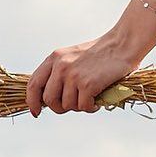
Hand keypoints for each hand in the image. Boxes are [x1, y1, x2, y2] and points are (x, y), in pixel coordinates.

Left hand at [28, 34, 143, 116]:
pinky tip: (97, 100)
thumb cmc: (100, 54)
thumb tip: (49, 99)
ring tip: (90, 98)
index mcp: (54, 58)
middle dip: (60, 108)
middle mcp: (61, 66)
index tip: (36, 112)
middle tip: (74, 105)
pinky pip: (83, 107)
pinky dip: (91, 108)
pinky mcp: (87, 84)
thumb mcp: (72, 56)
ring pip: (67, 105)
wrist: (122, 44)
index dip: (32, 101)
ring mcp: (73, 75)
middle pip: (49, 100)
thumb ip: (58, 73)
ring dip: (79, 106)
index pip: (33, 84)